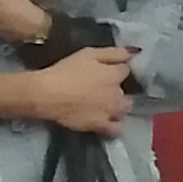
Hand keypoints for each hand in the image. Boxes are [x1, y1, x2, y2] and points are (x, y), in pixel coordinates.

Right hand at [0, 43, 137, 135]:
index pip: (125, 70)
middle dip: (119, 90)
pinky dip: (115, 126)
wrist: (47, 95)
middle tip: (104, 89)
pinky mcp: (100, 125)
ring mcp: (110, 111)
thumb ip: (114, 53)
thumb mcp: (88, 53)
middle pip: (127, 92)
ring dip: (119, 107)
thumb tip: (135, 52)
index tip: (106, 70)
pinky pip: (116, 129)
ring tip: (106, 105)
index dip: (116, 70)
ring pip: (124, 109)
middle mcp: (117, 93)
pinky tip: (108, 122)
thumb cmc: (66, 71)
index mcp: (114, 74)